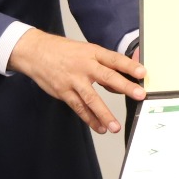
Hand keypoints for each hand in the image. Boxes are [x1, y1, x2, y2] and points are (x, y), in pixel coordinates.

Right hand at [8, 29, 145, 133]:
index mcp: (92, 53)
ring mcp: (73, 80)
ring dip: (104, 114)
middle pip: (108, 77)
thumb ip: (104, 63)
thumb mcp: (85, 50)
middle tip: (139, 95)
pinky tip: (99, 127)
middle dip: (125, 87)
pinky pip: (78, 107)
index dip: (129, 65)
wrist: (36, 52)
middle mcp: (84, 66)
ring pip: (91, 98)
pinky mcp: (63, 92)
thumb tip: (124, 75)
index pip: (114, 59)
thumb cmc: (64, 52)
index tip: (143, 72)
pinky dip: (89, 119)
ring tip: (115, 126)